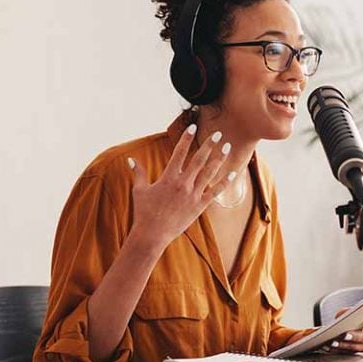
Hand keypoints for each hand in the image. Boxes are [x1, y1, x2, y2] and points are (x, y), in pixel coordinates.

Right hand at [126, 124, 233, 249]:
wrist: (152, 234)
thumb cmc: (144, 212)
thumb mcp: (140, 190)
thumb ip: (138, 173)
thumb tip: (130, 159)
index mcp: (168, 178)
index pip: (179, 153)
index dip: (186, 138)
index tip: (193, 127)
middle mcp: (183, 184)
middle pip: (199, 160)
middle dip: (209, 145)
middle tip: (218, 133)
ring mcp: (192, 195)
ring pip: (209, 173)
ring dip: (219, 159)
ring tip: (227, 147)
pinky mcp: (199, 206)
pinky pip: (214, 192)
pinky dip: (224, 182)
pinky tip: (232, 173)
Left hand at [325, 310, 362, 353]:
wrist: (339, 330)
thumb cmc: (346, 320)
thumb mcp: (345, 312)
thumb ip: (346, 312)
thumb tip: (344, 316)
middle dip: (356, 336)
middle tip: (346, 335)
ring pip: (357, 348)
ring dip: (345, 346)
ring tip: (334, 342)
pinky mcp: (353, 354)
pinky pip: (347, 354)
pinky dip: (337, 350)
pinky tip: (329, 346)